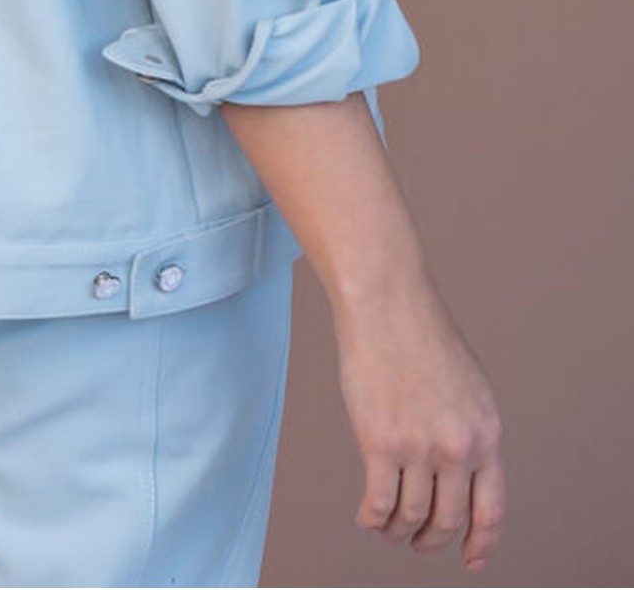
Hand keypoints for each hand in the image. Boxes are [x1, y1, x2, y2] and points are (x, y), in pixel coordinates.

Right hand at [333, 271, 504, 570]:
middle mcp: (460, 446)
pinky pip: (379, 504)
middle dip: (432, 539)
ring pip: (412, 517)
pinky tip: (367, 516)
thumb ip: (468, 431)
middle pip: (449, 519)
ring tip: (388, 527)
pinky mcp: (380, 441)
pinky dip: (373, 519)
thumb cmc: (419, 334)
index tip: (472, 559)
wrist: (386, 300)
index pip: (492, 509)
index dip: (482, 542)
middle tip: (418, 541)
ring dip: (399, 531)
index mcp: (487, 433)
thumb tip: (458, 475)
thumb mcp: (468, 386)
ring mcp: (420, 446)